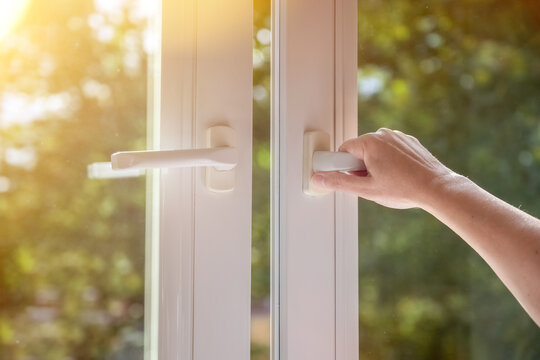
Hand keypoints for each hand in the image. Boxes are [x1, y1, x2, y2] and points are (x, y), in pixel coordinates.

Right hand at [311, 128, 455, 208]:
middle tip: (373, 183)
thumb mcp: (366, 190)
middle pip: (359, 150)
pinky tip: (399, 175)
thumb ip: (339, 182)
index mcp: (370, 142)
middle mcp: (383, 134)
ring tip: (389, 180)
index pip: (343, 150)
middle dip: (360, 167)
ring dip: (375, 164)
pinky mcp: (409, 141)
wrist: (436, 188)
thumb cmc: (404, 189)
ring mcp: (398, 136)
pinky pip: (390, 149)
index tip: (353, 178)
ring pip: (375, 150)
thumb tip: (318, 178)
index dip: (345, 167)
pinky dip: (390, 161)